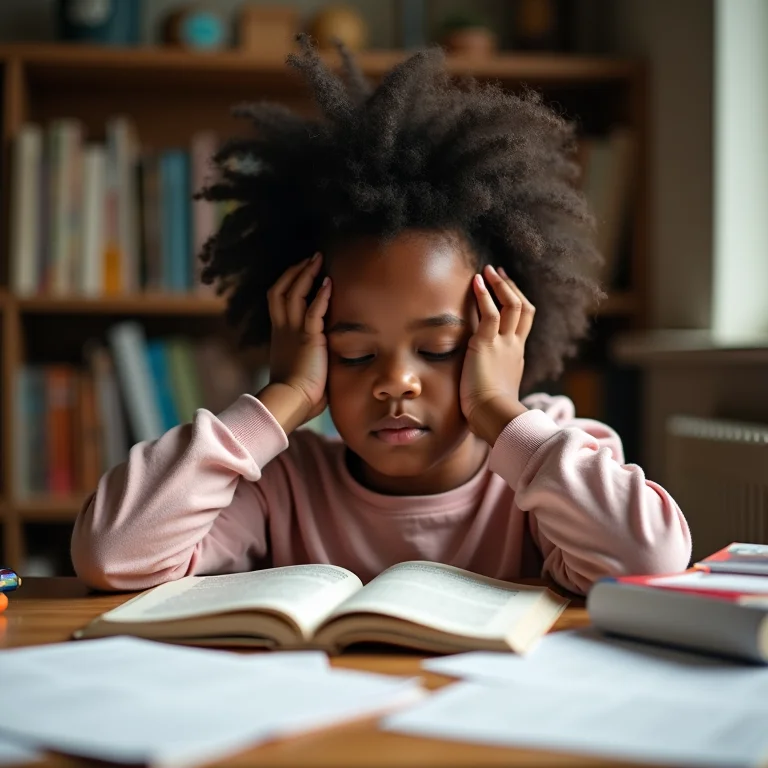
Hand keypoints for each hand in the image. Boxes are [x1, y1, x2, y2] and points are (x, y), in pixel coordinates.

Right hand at [259, 253, 331, 433]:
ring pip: (294, 293)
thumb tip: (325, 361)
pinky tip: (329, 283)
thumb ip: (310, 359)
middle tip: (310, 258)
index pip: (278, 302)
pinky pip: (314, 310)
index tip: (300, 273)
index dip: (287, 284)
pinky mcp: (308, 338)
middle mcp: (283, 330)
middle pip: (280, 290)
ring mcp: (293, 332)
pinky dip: (321, 295)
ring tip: (318, 260)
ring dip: (306, 274)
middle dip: (294, 271)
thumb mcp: (300, 370)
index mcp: (280, 336)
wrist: (290, 402)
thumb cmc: (298, 395)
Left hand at [460, 264, 532, 444]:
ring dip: (500, 284)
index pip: (522, 325)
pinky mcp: (487, 344)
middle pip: (523, 309)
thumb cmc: (492, 412)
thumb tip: (482, 390)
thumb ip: (493, 383)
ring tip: (488, 270)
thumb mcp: (497, 392)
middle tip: (500, 273)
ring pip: (511, 305)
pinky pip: (489, 312)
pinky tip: (476, 281)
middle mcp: (515, 346)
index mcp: (517, 357)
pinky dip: (484, 294)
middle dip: (512, 288)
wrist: (494, 416)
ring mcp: (504, 344)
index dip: (516, 306)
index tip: (507, 294)